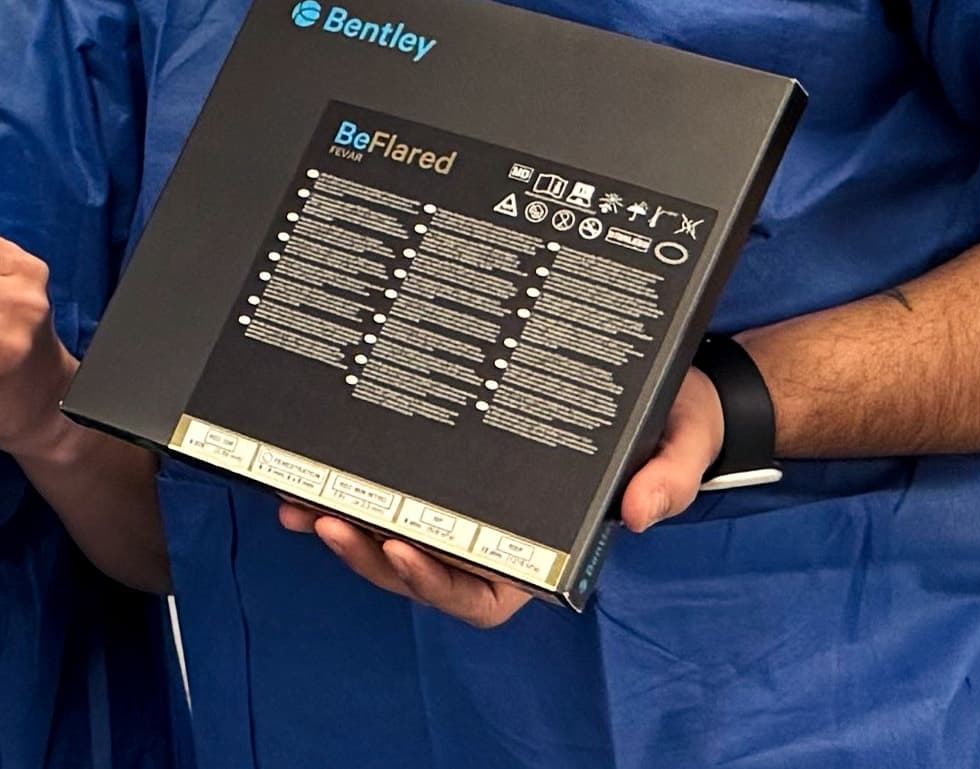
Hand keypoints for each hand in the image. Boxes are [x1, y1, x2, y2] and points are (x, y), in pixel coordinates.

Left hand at [279, 367, 723, 627]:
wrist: (660, 383)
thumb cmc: (672, 425)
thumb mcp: (682, 446)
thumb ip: (669, 480)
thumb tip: (642, 514)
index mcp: (546, 553)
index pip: (483, 595)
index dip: (437, 584)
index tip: (400, 549)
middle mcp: (498, 540)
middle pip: (420, 571)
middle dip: (366, 554)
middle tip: (323, 518)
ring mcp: (466, 509)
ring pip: (393, 535)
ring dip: (343, 525)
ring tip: (297, 503)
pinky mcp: (444, 470)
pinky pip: (392, 492)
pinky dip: (347, 488)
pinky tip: (308, 475)